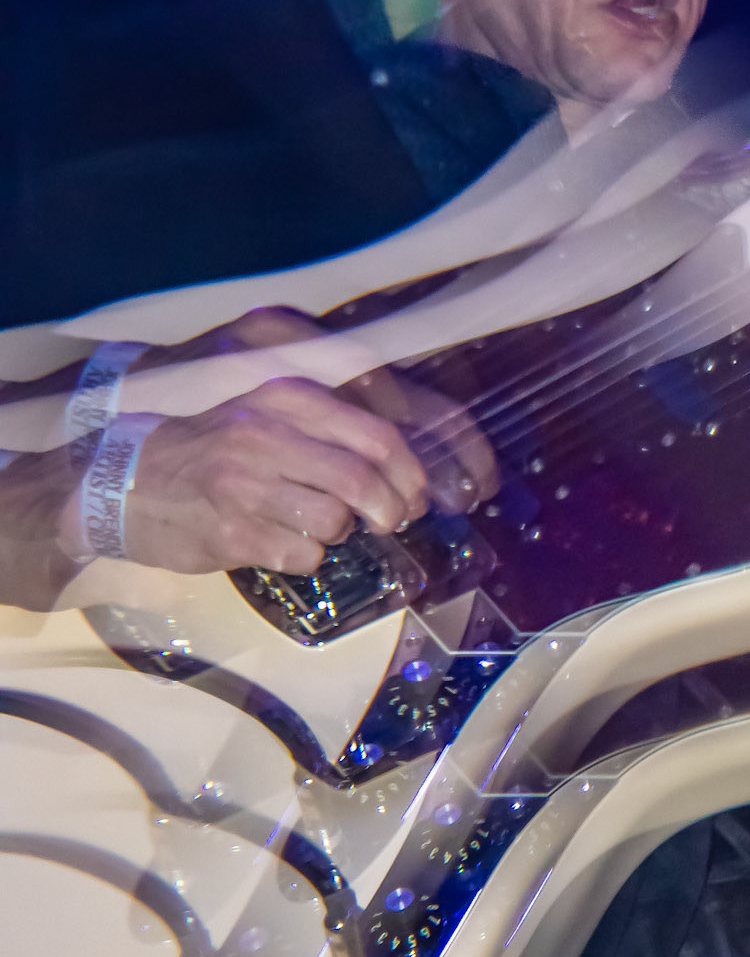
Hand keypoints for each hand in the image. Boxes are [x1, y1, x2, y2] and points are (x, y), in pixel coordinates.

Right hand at [76, 377, 431, 575]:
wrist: (124, 483)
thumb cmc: (212, 453)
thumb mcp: (267, 418)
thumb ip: (328, 434)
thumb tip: (402, 471)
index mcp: (285, 400)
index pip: (377, 436)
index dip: (410, 474)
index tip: (418, 496)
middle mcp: (267, 435)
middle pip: (363, 480)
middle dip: (391, 509)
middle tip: (391, 521)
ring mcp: (246, 485)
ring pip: (336, 520)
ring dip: (341, 533)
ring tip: (319, 527)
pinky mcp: (232, 532)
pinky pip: (303, 554)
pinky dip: (307, 556)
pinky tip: (285, 544)